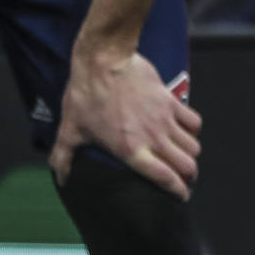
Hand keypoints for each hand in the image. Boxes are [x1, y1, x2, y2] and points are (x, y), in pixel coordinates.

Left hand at [50, 48, 201, 200]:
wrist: (102, 59)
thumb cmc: (85, 94)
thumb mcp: (71, 128)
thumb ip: (64, 156)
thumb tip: (60, 178)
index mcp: (131, 150)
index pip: (166, 179)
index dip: (178, 191)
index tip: (180, 195)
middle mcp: (153, 138)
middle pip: (187, 166)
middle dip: (188, 175)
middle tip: (182, 175)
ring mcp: (164, 119)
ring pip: (193, 147)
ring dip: (190, 153)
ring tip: (182, 154)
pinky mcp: (170, 100)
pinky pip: (194, 121)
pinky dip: (192, 129)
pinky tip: (184, 129)